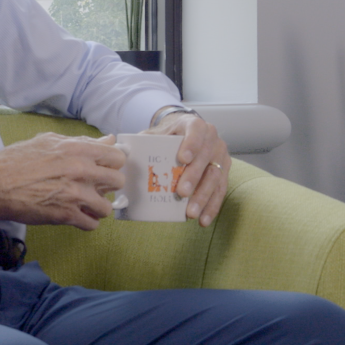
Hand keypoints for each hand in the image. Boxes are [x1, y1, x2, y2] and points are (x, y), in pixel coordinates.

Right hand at [0, 133, 126, 229]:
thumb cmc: (17, 160)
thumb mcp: (49, 141)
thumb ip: (82, 141)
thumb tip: (108, 140)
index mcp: (78, 150)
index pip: (117, 157)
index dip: (112, 164)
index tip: (104, 168)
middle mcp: (81, 171)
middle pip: (118, 181)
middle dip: (108, 185)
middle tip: (95, 187)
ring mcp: (75, 195)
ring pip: (107, 207)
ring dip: (97, 207)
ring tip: (85, 204)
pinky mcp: (66, 215)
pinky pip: (92, 224)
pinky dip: (86, 222)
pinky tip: (77, 216)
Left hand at [149, 112, 231, 226]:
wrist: (185, 136)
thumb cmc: (168, 137)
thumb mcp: (156, 134)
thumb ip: (143, 140)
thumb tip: (121, 152)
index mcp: (194, 125)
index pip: (196, 129)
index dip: (191, 143)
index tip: (182, 159)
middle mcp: (212, 139)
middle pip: (206, 157)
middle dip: (194, 176)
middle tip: (181, 192)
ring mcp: (220, 155)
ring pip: (216, 176)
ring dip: (203, 196)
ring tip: (191, 213)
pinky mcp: (224, 171)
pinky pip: (221, 190)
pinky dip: (212, 206)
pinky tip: (203, 220)